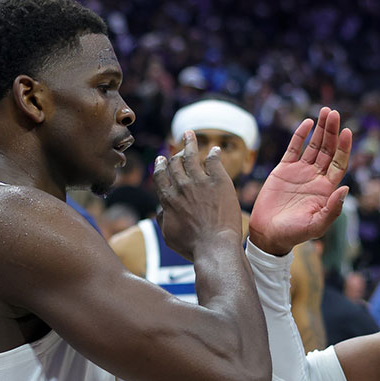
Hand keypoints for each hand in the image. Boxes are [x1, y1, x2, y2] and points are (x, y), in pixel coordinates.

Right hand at [153, 130, 243, 260]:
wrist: (214, 246)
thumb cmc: (192, 246)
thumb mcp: (169, 236)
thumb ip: (163, 220)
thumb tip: (160, 212)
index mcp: (168, 199)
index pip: (161, 176)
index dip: (161, 166)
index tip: (162, 159)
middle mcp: (182, 186)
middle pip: (175, 163)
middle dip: (175, 152)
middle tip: (178, 146)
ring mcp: (200, 182)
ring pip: (192, 156)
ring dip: (189, 143)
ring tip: (189, 134)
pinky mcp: (219, 181)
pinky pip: (214, 161)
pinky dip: (213, 154)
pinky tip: (215, 150)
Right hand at [249, 108, 352, 255]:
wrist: (269, 234)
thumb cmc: (294, 234)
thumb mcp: (317, 225)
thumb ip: (333, 209)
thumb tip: (346, 188)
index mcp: (326, 189)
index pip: (339, 163)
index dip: (344, 148)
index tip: (347, 132)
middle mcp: (316, 177)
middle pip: (328, 149)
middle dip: (332, 131)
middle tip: (334, 113)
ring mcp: (300, 172)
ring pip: (314, 145)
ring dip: (320, 129)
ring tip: (326, 112)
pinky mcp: (284, 170)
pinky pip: (294, 148)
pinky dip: (301, 135)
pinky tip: (308, 123)